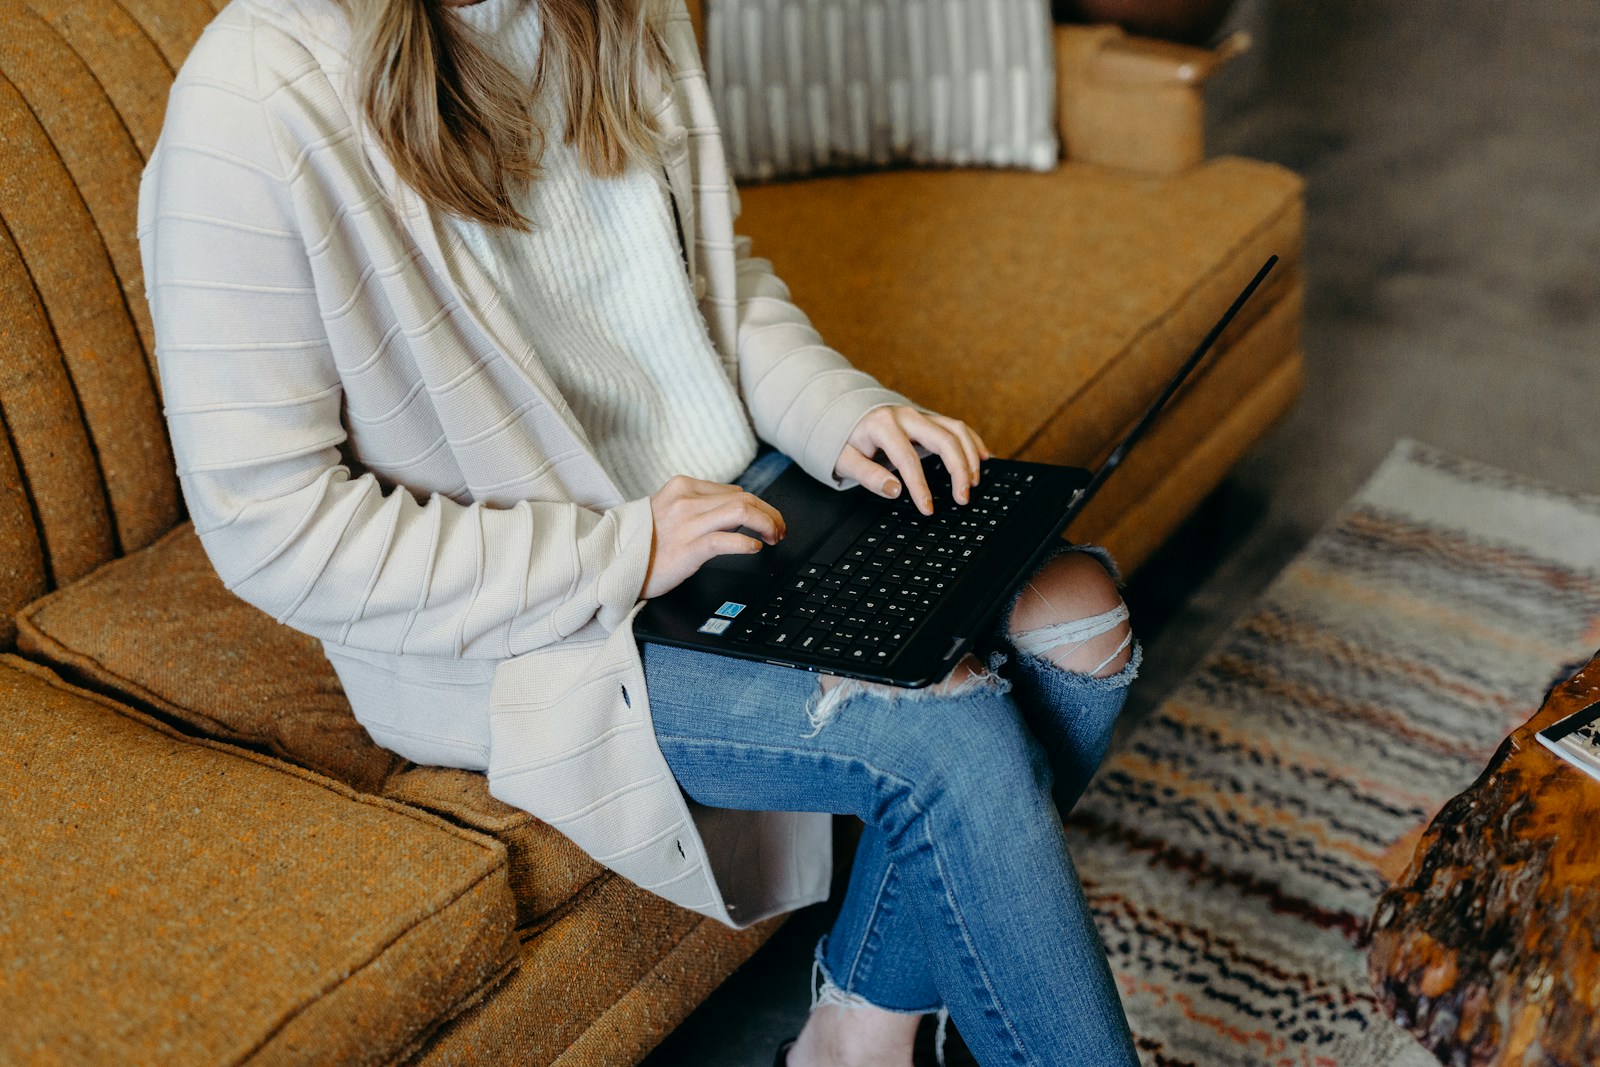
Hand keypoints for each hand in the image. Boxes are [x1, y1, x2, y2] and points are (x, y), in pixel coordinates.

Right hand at [641, 475, 786, 598]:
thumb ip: (701, 504)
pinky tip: (754, 548)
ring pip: (741, 512)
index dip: (761, 507)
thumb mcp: (669, 509)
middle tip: (780, 531)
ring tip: (774, 538)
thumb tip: (738, 501)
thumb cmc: (642, 540)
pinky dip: (746, 543)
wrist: (610, 561)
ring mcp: (687, 524)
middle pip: (745, 499)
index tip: (771, 521)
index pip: (736, 491)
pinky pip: (725, 540)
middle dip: (770, 515)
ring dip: (767, 524)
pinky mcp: (687, 548)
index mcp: (683, 487)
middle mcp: (686, 500)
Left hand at [834, 406, 991, 515]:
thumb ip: (867, 475)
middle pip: (943, 439)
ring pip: (955, 429)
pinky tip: (984, 457)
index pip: (907, 458)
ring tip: (974, 481)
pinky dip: (972, 441)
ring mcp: (920, 414)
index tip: (928, 508)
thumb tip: (894, 490)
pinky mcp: (928, 418)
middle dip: (958, 469)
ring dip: (970, 455)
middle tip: (963, 497)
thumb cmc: (844, 439)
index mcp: (882, 425)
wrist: (843, 411)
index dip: (920, 485)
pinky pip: (956, 426)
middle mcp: (905, 416)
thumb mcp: (844, 459)